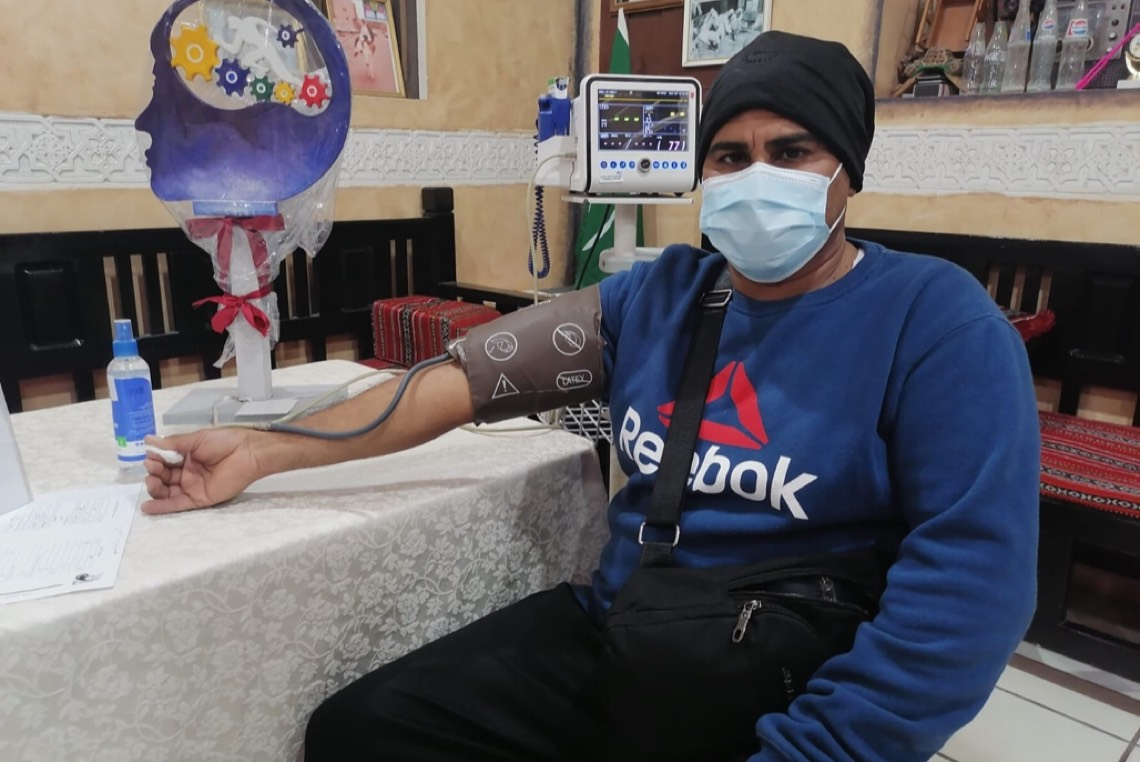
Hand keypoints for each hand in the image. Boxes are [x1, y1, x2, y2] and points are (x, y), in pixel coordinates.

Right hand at [141, 429, 264, 514]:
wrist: (247, 453)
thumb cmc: (224, 442)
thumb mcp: (196, 439)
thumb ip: (173, 443)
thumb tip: (148, 441)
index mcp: (186, 457)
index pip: (163, 461)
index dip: (155, 460)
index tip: (150, 456)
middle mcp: (187, 473)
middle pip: (162, 477)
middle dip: (153, 473)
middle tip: (152, 467)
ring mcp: (192, 486)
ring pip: (167, 491)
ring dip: (155, 487)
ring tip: (151, 481)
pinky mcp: (199, 499)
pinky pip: (178, 505)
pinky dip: (161, 507)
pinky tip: (146, 507)